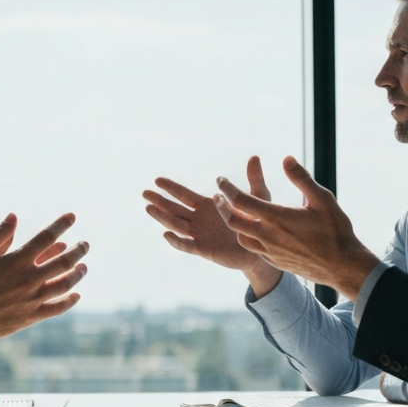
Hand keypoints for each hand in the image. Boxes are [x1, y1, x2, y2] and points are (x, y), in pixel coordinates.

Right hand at [0, 213, 88, 342]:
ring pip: (65, 284)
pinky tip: (76, 295)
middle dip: (78, 250)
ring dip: (77, 274)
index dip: (61, 225)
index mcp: (16, 260)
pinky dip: (69, 301)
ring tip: (83, 267)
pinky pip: (57, 308)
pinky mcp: (32, 316)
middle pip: (64, 261)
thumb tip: (13, 216)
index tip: (71, 217)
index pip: (46, 237)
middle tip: (85, 245)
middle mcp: (29, 278)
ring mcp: (33, 298)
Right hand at [143, 157, 281, 297]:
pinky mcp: (205, 249)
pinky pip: (187, 245)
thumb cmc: (259, 222)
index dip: (171, 188)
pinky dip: (177, 241)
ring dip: (162, 218)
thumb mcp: (257, 198)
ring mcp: (200, 235)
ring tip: (149, 208)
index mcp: (208, 205)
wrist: (262, 249)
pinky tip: (167, 234)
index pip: (185, 195)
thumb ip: (254, 179)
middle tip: (144, 193)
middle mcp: (200, 219)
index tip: (157, 180)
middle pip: (175, 209)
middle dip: (160, 201)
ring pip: (177, 225)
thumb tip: (254, 156)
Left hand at [213, 155, 378, 299]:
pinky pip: (253, 249)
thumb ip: (302, 178)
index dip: (227, 188)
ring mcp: (269, 251)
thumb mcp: (322, 199)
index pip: (241, 200)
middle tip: (218, 196)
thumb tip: (286, 159)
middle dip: (221, 206)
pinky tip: (254, 230)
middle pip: (233, 220)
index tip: (220, 179)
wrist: (342, 266)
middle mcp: (268, 236)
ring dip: (234, 224)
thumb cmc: (335, 231)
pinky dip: (247, 237)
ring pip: (240, 237)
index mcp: (276, 217)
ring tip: (235, 212)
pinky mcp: (274, 261)